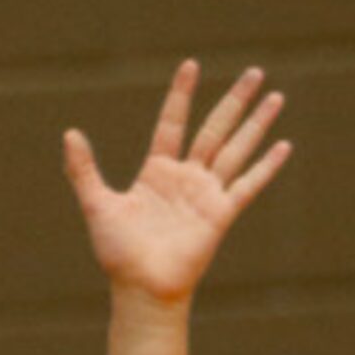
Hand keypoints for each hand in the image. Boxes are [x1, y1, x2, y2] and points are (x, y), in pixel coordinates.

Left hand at [66, 60, 291, 307]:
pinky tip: (284, 145)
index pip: (173, 122)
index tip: (191, 66)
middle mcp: (186, 178)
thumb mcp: (97, 205)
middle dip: (235, 100)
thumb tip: (70, 133)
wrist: (142, 288)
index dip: (181, 95)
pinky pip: (247, 185)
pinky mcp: (221, 214)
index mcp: (157, 171)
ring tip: (276, 96)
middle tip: (256, 72)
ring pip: (236, 149)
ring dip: (256, 124)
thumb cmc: (119, 253)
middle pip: (215, 128)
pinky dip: (266, 166)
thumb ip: (83, 170)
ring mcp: (207, 194)